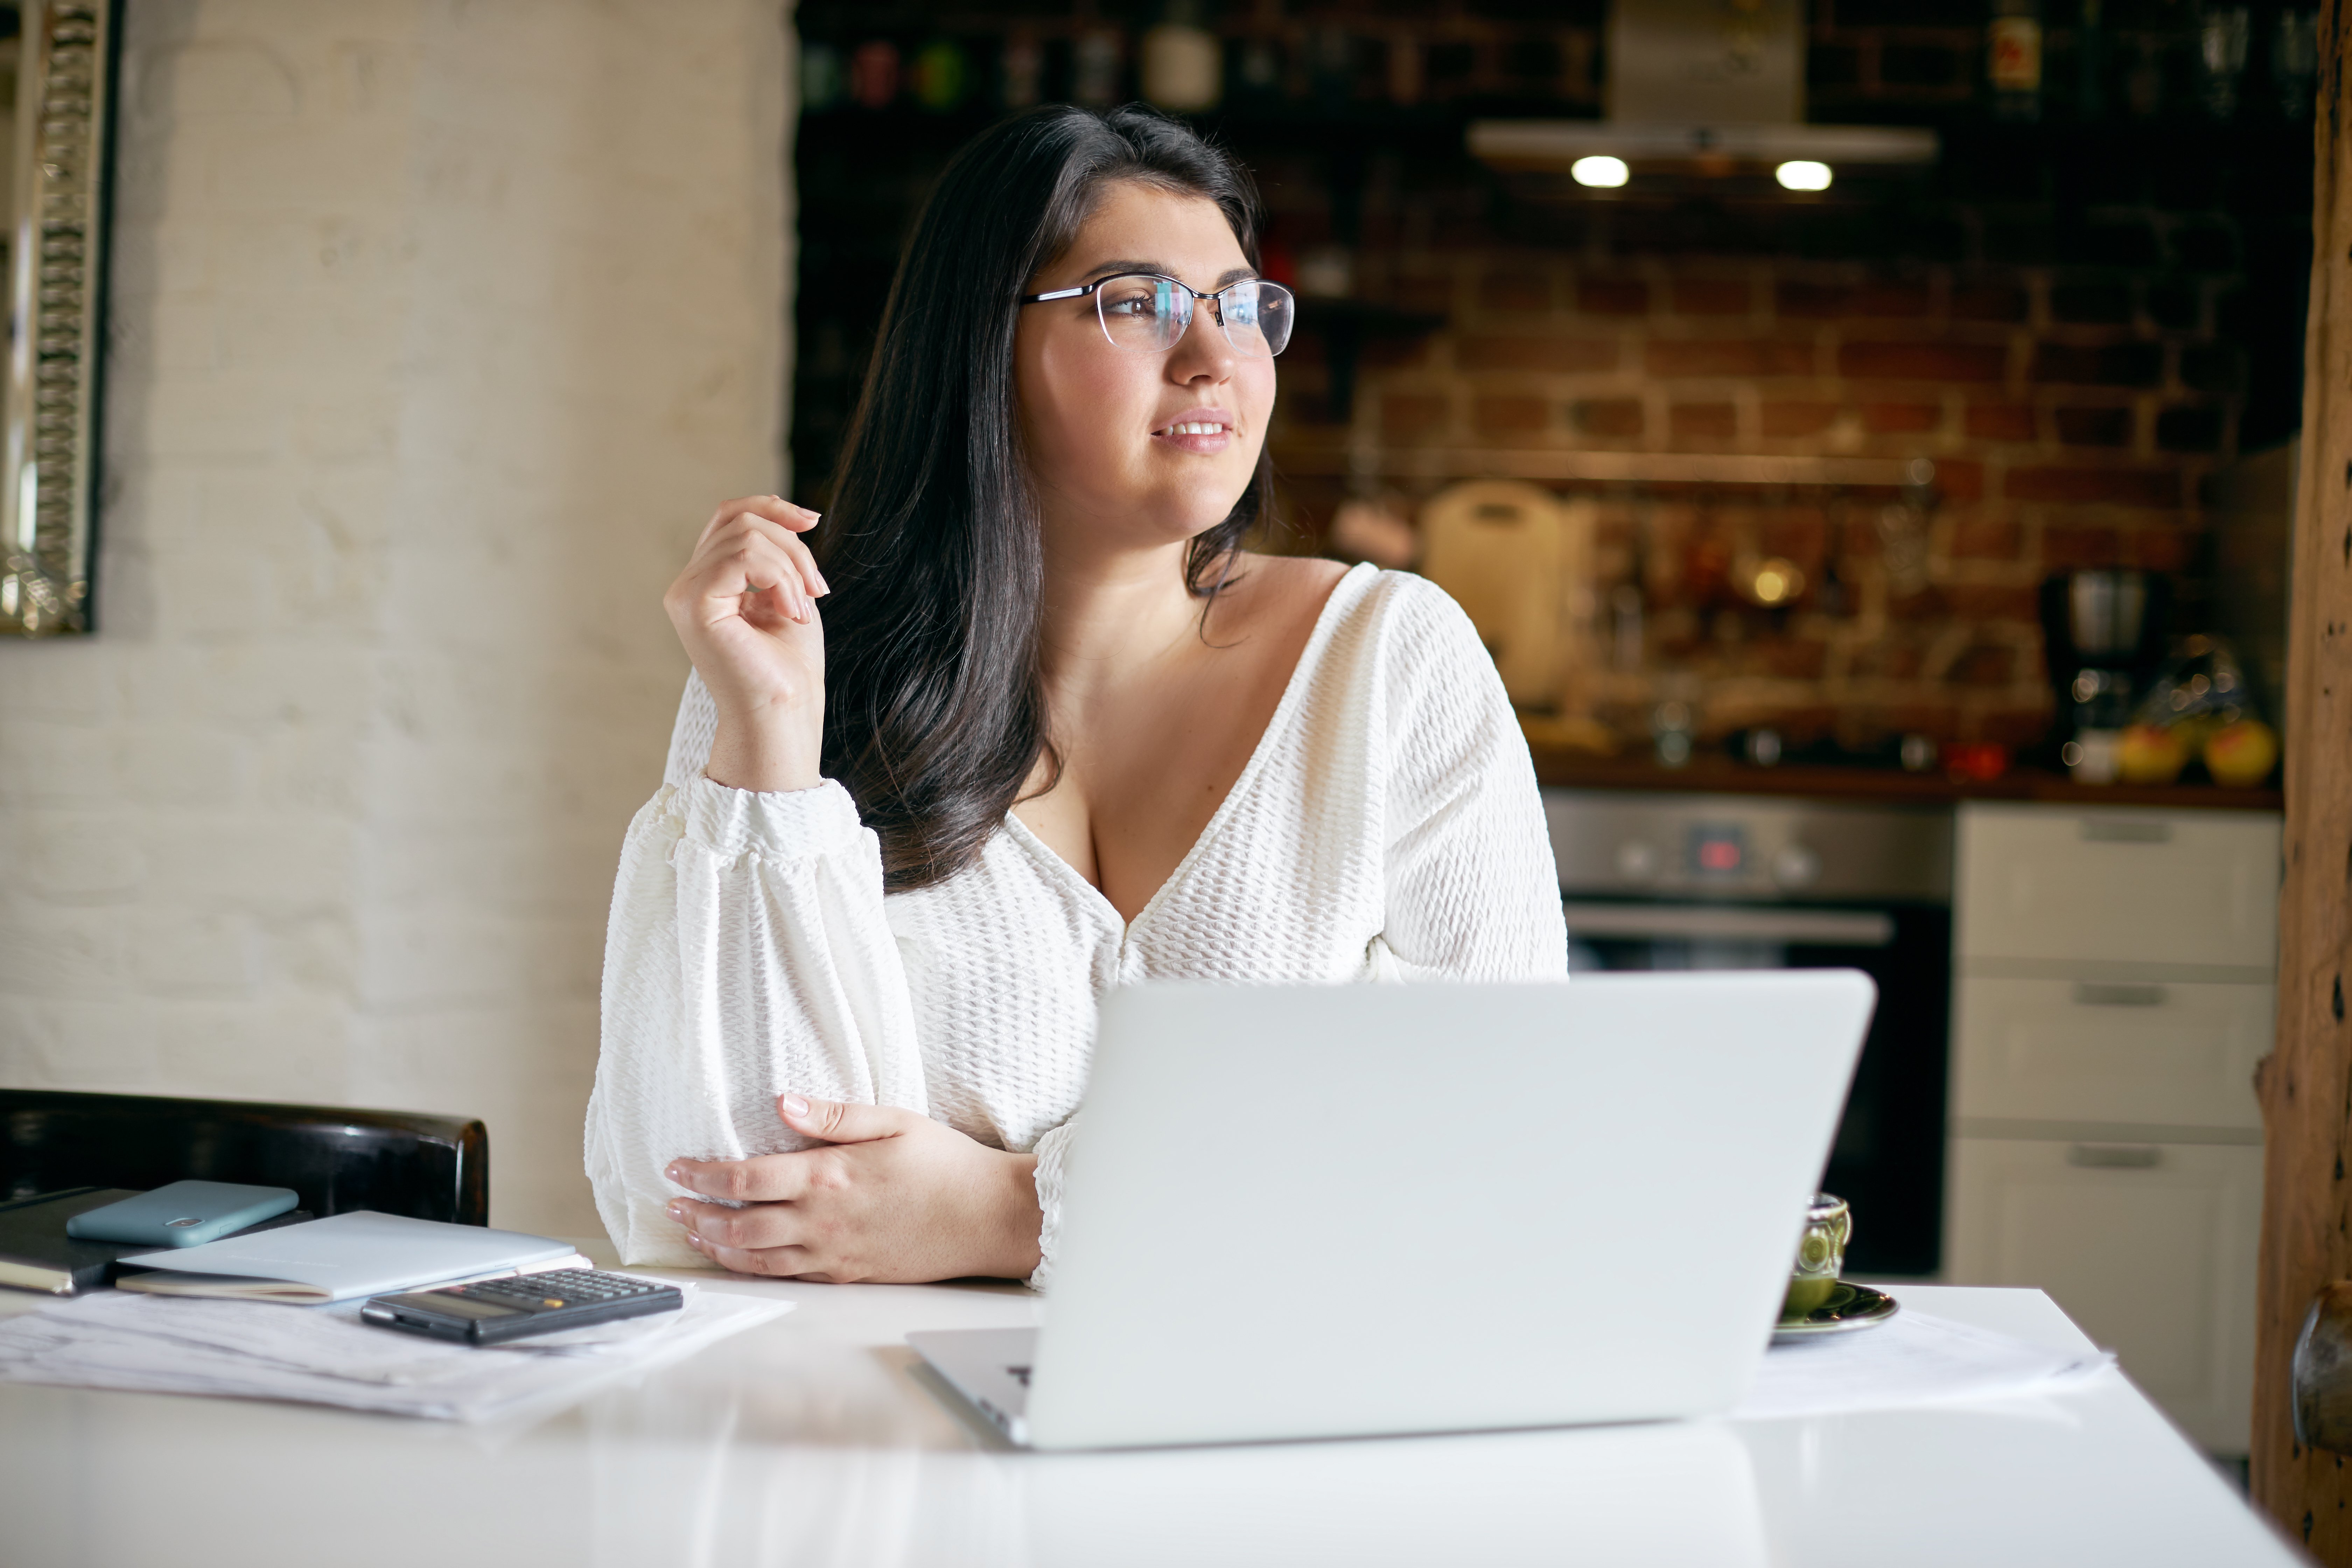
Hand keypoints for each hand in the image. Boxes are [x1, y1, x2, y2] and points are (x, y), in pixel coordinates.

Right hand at [662, 495, 828, 791]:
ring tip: (802, 610)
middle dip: (793, 546)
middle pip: (741, 520)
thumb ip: (776, 556)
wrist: (784, 715)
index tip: (812, 520)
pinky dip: (780, 579)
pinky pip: (743, 556)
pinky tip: (791, 612)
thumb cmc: (788, 668)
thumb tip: (788, 515)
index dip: (772, 507)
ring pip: (746, 535)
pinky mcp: (694, 604)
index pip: (730, 517)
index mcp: (707, 582)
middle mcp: (687, 585)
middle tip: (817, 590)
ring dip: (791, 568)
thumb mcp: (787, 595)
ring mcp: (685, 594)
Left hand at [664, 1096, 1044, 1283]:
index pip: (747, 1179)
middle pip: (739, 1225)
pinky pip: (786, 1277)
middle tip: (671, 1201)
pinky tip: (739, 1259)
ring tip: (691, 1231)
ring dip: (716, 1245)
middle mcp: (824, 1221)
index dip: (704, 1174)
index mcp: (831, 1176)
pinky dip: (751, 1269)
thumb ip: (834, 1115)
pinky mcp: (848, 1275)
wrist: (987, 1217)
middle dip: (698, 1213)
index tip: (677, 1166)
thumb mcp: (894, 1121)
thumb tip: (781, 1103)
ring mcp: (834, 1254)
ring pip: (756, 1258)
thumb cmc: (946, 1164)